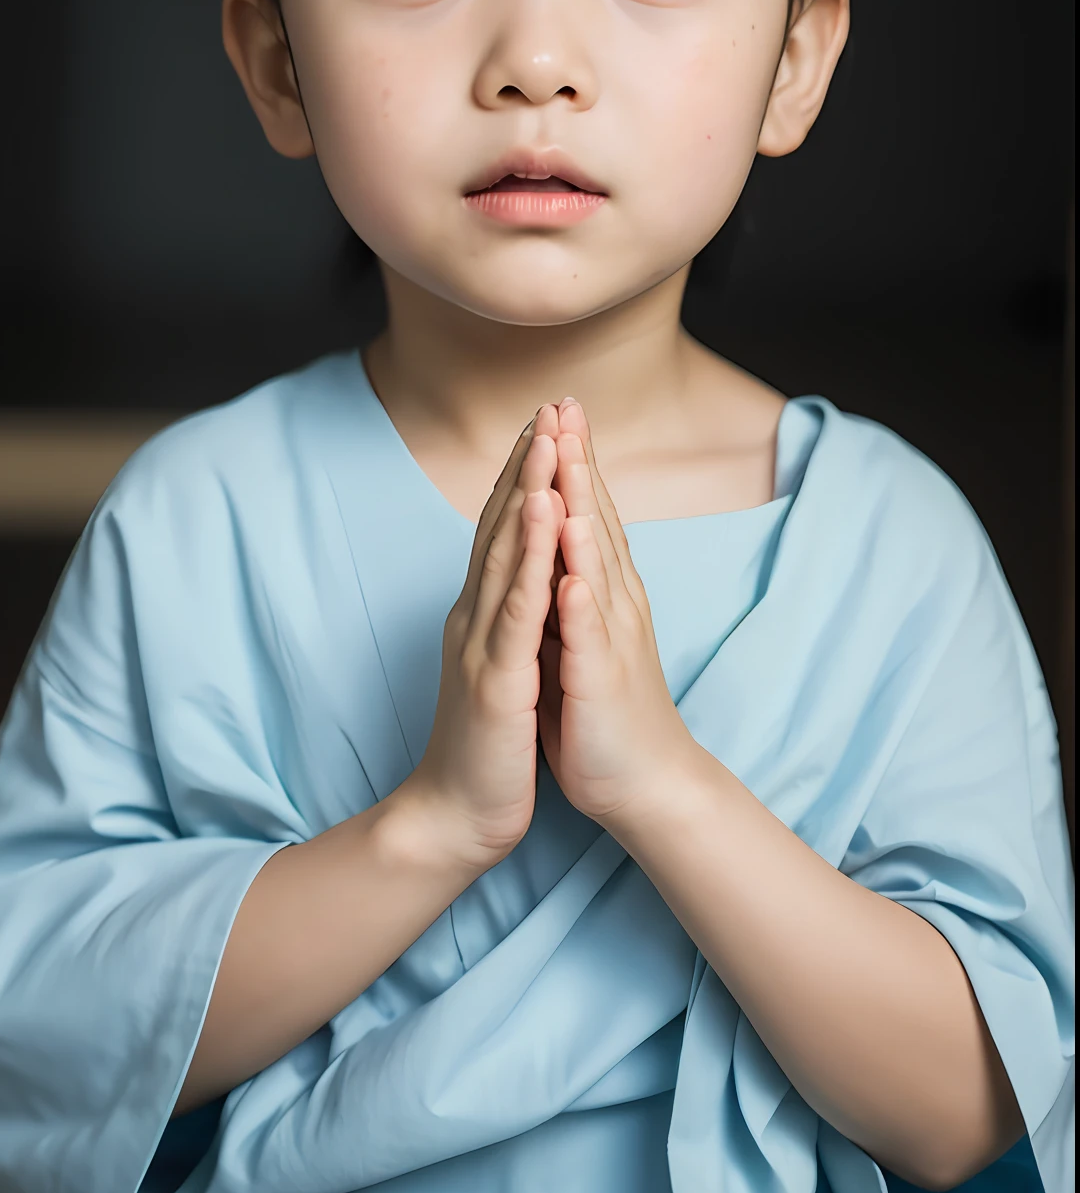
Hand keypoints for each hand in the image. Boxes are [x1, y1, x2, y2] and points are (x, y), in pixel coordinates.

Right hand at [408, 407, 565, 867]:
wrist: (457, 815)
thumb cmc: (489, 746)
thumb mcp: (503, 667)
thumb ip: (508, 620)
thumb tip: (524, 580)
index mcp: (483, 615)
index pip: (502, 531)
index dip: (522, 475)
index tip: (544, 424)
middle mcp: (475, 617)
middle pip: (500, 526)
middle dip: (524, 463)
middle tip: (545, 405)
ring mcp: (482, 644)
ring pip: (505, 554)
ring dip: (525, 492)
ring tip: (545, 439)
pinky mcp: (495, 678)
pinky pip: (516, 608)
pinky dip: (529, 557)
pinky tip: (542, 518)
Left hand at [542, 400, 694, 826]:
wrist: (643, 787)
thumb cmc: (604, 714)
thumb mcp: (577, 637)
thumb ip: (568, 591)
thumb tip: (550, 549)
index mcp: (602, 594)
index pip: (587, 513)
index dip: (574, 460)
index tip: (557, 409)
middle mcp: (613, 605)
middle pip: (596, 520)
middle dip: (580, 461)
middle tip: (567, 405)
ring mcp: (611, 640)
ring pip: (595, 563)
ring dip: (584, 509)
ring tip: (572, 458)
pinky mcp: (601, 681)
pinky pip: (589, 633)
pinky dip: (581, 596)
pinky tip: (573, 564)